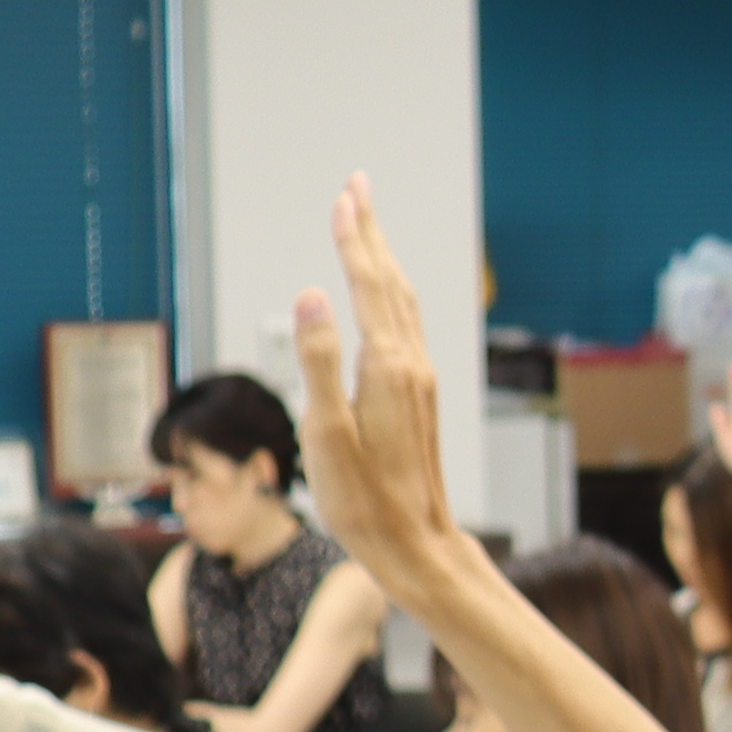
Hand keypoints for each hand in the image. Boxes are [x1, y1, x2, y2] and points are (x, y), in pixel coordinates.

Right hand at [291, 176, 462, 583]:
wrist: (416, 543)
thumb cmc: (366, 501)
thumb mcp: (327, 433)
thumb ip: (319, 361)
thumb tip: (312, 296)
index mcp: (387, 367)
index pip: (366, 285)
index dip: (353, 239)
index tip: (344, 197)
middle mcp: (410, 365)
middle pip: (389, 282)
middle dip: (371, 232)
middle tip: (357, 187)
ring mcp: (419, 380)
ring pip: (402, 301)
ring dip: (383, 259)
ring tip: (368, 226)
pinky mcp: (419, 397)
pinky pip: (406, 325)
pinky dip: (391, 294)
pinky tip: (386, 297)